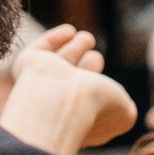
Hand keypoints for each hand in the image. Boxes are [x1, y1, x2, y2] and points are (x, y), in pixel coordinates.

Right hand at [0, 26, 137, 154]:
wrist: (64, 100)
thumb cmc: (95, 109)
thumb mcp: (124, 115)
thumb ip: (126, 108)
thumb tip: (119, 101)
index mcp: (75, 123)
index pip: (87, 107)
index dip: (101, 97)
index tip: (115, 92)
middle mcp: (56, 105)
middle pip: (71, 83)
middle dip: (85, 69)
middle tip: (96, 58)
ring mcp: (40, 85)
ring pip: (57, 65)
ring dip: (73, 49)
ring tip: (87, 39)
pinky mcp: (27, 64)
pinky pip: (39, 50)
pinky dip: (54, 39)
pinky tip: (69, 31)